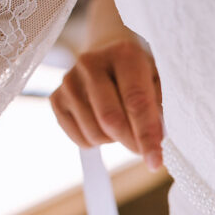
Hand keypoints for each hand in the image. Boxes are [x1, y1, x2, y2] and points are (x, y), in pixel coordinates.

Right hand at [49, 37, 163, 169]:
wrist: (107, 52)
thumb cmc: (139, 72)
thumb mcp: (158, 80)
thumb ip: (158, 108)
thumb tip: (156, 141)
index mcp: (124, 54)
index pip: (136, 103)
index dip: (147, 136)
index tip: (155, 163)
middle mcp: (92, 63)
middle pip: (111, 120)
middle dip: (131, 142)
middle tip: (144, 150)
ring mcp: (70, 80)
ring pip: (95, 133)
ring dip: (115, 140)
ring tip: (123, 123)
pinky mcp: (56, 98)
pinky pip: (80, 138)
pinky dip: (97, 141)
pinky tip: (103, 124)